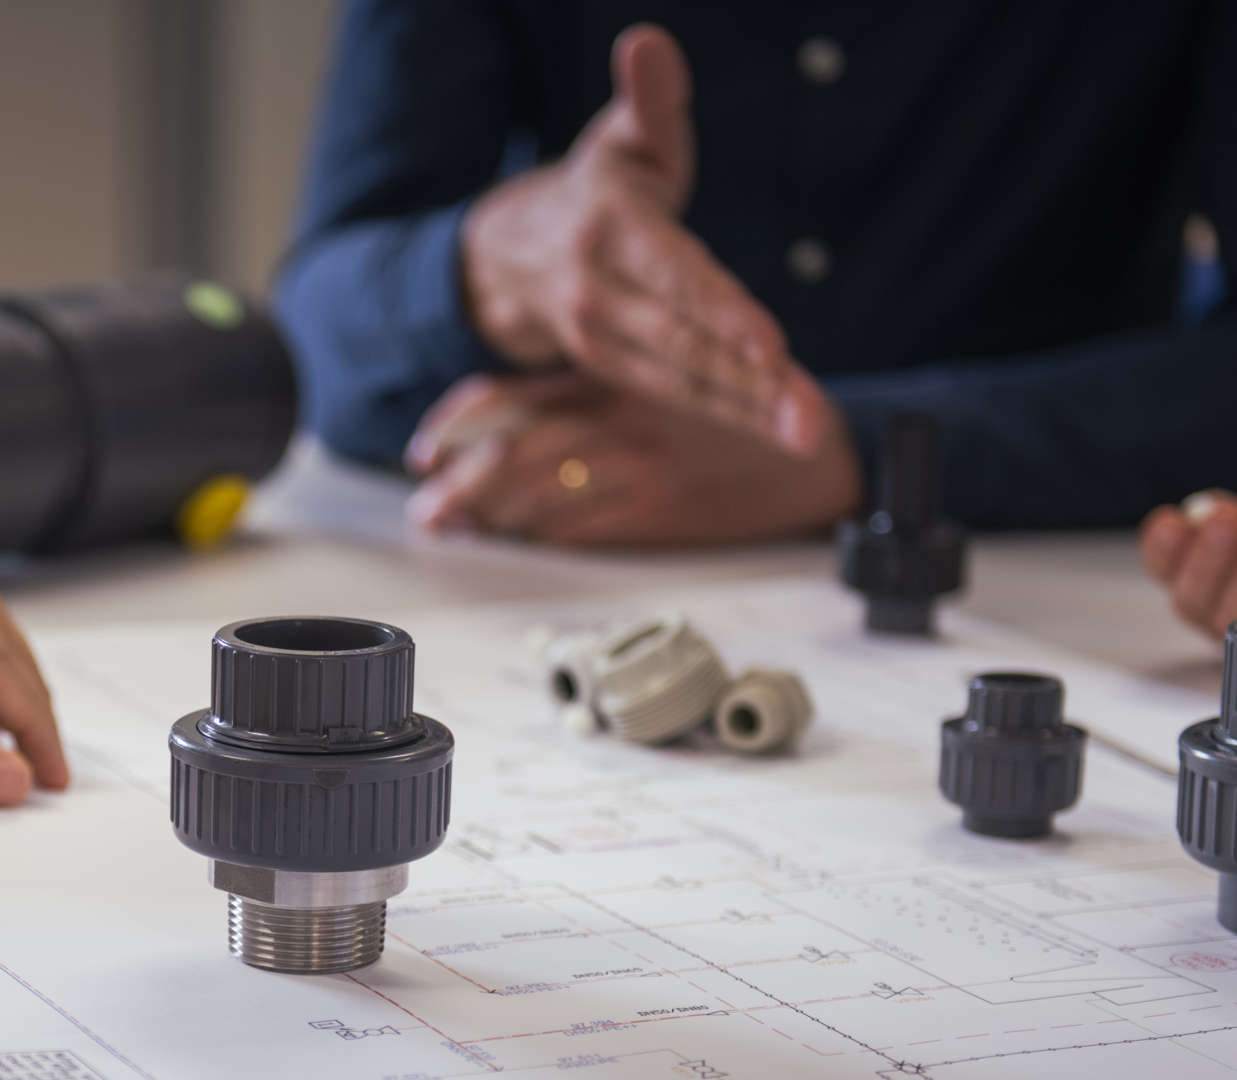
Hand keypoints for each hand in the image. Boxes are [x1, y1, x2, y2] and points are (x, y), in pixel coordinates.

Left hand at [406, 370, 860, 546]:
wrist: (814, 451)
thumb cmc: (733, 424)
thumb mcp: (657, 390)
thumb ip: (593, 402)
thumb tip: (521, 439)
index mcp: (610, 377)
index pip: (509, 397)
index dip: (455, 426)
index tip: (422, 452)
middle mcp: (616, 416)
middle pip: (510, 451)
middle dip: (457, 484)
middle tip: (426, 511)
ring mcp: (636, 464)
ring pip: (537, 493)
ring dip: (488, 516)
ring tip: (453, 531)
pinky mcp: (657, 509)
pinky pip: (580, 528)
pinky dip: (541, 537)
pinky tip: (519, 543)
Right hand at [458, 25, 825, 454]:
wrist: (510, 254)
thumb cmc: (596, 186)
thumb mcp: (621, 137)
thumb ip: (648, 98)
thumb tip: (647, 43)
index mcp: (610, 228)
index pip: (676, 276)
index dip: (723, 313)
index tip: (772, 347)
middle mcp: (597, 292)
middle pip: (686, 342)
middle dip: (752, 383)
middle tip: (810, 418)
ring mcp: (598, 338)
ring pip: (684, 380)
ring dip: (749, 412)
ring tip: (807, 434)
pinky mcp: (608, 370)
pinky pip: (677, 394)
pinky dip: (729, 414)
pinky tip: (779, 427)